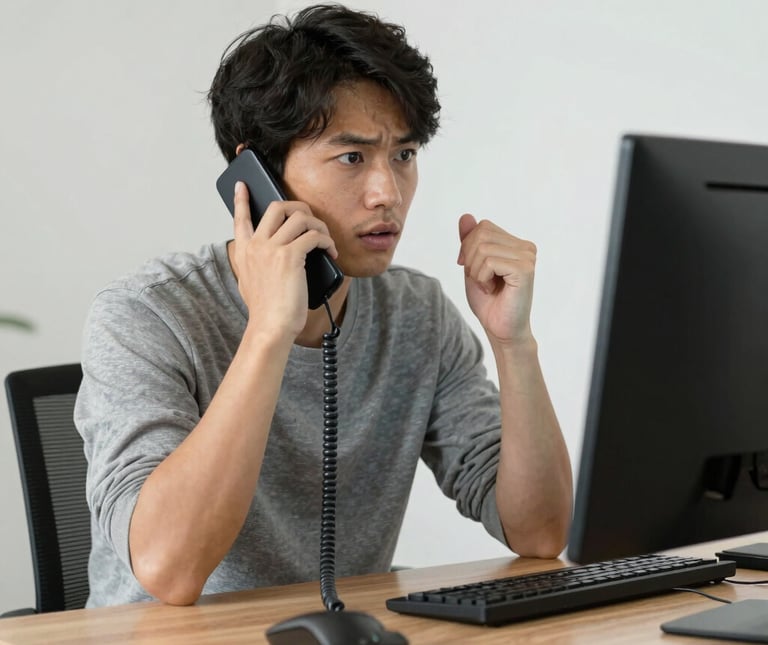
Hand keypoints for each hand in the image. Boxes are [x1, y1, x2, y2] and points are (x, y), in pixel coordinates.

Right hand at [231, 181, 337, 338]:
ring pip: (300, 217)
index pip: (239, 218)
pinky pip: (314, 235)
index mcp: (244, 252)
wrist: (270, 327)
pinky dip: (327, 240)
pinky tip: (331, 251)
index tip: (242, 186)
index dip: (241, 199)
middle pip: (277, 207)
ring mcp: (272, 248)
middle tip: (311, 221)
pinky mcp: (290, 256)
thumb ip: (256, 265)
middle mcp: (256, 245)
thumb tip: (275, 255)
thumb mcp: (251, 284)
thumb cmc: (267, 311)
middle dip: (299, 208)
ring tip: (325, 240)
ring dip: (318, 225)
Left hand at [457, 213, 535, 345]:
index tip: (471, 269)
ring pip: (483, 248)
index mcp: (516, 243)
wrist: (501, 329)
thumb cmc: (488, 301)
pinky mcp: (525, 269)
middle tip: (481, 280)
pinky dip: (482, 278)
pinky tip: (493, 290)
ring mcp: (528, 257)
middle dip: (470, 259)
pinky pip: (489, 261)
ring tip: (489, 286)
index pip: (482, 227)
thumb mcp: (472, 266)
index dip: (468, 247)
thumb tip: (465, 215)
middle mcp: (526, 247)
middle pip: (481, 234)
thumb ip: (469, 241)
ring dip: (476, 272)